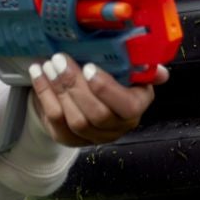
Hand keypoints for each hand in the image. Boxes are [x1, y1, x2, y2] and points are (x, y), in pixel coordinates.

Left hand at [29, 55, 167, 147]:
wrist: (82, 97)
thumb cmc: (107, 77)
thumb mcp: (126, 70)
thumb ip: (141, 68)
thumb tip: (161, 73)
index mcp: (136, 107)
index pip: (127, 106)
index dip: (107, 89)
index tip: (90, 67)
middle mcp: (116, 127)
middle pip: (96, 114)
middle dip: (75, 85)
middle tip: (60, 60)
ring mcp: (91, 137)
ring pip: (75, 119)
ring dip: (58, 89)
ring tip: (49, 64)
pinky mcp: (68, 138)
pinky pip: (54, 119)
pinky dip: (44, 94)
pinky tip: (38, 74)